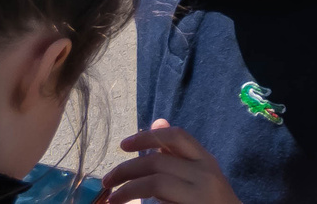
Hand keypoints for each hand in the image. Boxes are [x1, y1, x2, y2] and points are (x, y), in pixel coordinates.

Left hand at [101, 119, 241, 203]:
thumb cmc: (210, 200)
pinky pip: (158, 203)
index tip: (123, 145)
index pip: (177, 137)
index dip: (146, 137)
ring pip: (156, 182)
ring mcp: (199, 194)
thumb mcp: (197, 172)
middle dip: (126, 169)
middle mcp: (205, 174)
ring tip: (112, 199)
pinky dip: (138, 203)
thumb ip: (177, 152)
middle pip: (159, 161)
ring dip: (127, 189)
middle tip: (106, 181)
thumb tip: (157, 122)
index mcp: (205, 160)